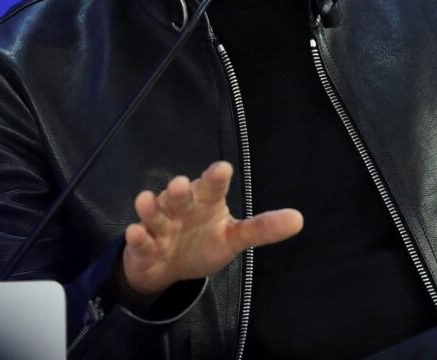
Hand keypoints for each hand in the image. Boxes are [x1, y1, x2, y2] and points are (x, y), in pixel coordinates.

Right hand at [121, 160, 303, 297]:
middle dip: (179, 190)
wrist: (165, 266)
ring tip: (148, 200)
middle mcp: (181, 208)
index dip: (216, 178)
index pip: (213, 187)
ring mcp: (160, 225)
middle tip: (181, 183)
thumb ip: (262, 228)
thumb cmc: (202, 242)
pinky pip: (139, 239)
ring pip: (155, 213)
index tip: (222, 169)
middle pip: (180, 196)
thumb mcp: (234, 237)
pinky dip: (138, 236)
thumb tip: (299, 219)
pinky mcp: (143, 244)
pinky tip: (137, 232)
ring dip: (152, 208)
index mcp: (205, 203)